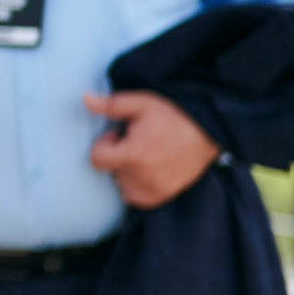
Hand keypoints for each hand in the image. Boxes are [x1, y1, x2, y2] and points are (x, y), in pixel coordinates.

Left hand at [86, 91, 221, 207]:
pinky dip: (136, 185)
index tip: (120, 135)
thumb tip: (84, 97)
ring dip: (126, 171)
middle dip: (117, 155)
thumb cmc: (174, 115)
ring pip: (121, 185)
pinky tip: (149, 168)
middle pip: (110, 171)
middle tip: (137, 141)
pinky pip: (136, 197)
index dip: (104, 144)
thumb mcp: (142, 103)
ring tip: (146, 153)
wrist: (209, 132)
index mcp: (132, 156)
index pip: (96, 159)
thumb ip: (111, 104)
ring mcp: (154, 190)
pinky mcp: (164, 196)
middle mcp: (141, 178)